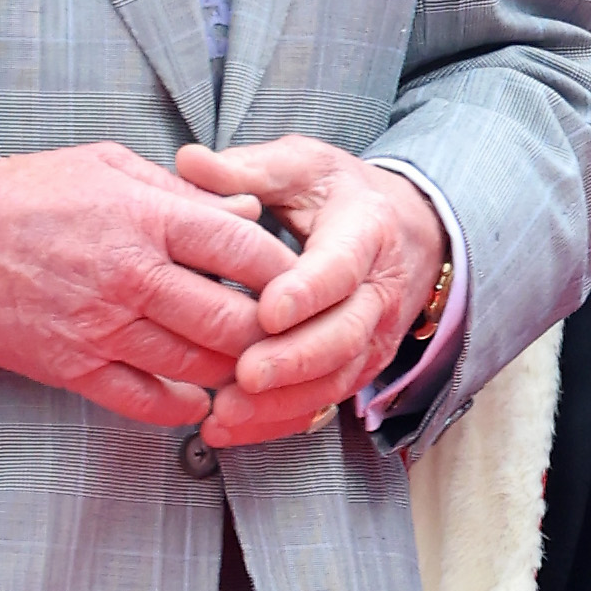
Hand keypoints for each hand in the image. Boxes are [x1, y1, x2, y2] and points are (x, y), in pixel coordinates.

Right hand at [0, 141, 277, 426]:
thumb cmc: (33, 195)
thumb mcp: (110, 168)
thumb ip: (185, 193)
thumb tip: (250, 215)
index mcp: (144, 218)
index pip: (244, 250)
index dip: (286, 272)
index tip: (299, 282)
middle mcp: (128, 277)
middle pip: (233, 321)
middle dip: (269, 332)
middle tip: (283, 334)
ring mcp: (100, 328)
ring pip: (199, 366)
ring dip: (232, 370)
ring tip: (245, 361)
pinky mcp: (74, 367)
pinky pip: (148, 402)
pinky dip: (184, 404)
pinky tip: (198, 393)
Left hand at [173, 138, 447, 452]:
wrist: (400, 232)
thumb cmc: (336, 195)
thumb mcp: (300, 166)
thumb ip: (246, 170)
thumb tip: (189, 161)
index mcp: (366, 232)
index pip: (342, 267)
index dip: (309, 291)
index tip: (269, 309)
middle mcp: (378, 292)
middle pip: (344, 335)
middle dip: (295, 359)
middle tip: (244, 373)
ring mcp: (373, 337)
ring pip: (336, 379)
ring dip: (283, 402)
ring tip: (225, 412)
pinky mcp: (358, 368)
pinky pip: (324, 403)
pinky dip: (279, 422)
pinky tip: (231, 429)